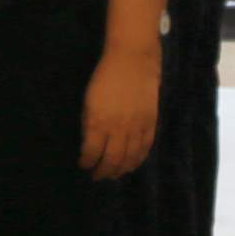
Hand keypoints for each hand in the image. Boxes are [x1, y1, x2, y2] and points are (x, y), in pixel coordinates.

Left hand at [81, 42, 162, 178]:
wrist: (132, 59)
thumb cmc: (105, 76)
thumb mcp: (89, 100)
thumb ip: (89, 123)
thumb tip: (89, 141)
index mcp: (98, 121)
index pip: (92, 152)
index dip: (87, 162)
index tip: (83, 165)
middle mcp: (118, 128)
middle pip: (111, 160)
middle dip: (103, 171)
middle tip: (98, 176)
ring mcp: (136, 127)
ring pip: (129, 157)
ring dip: (120, 169)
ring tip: (114, 174)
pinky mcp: (151, 122)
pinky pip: (145, 147)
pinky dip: (138, 159)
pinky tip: (132, 164)